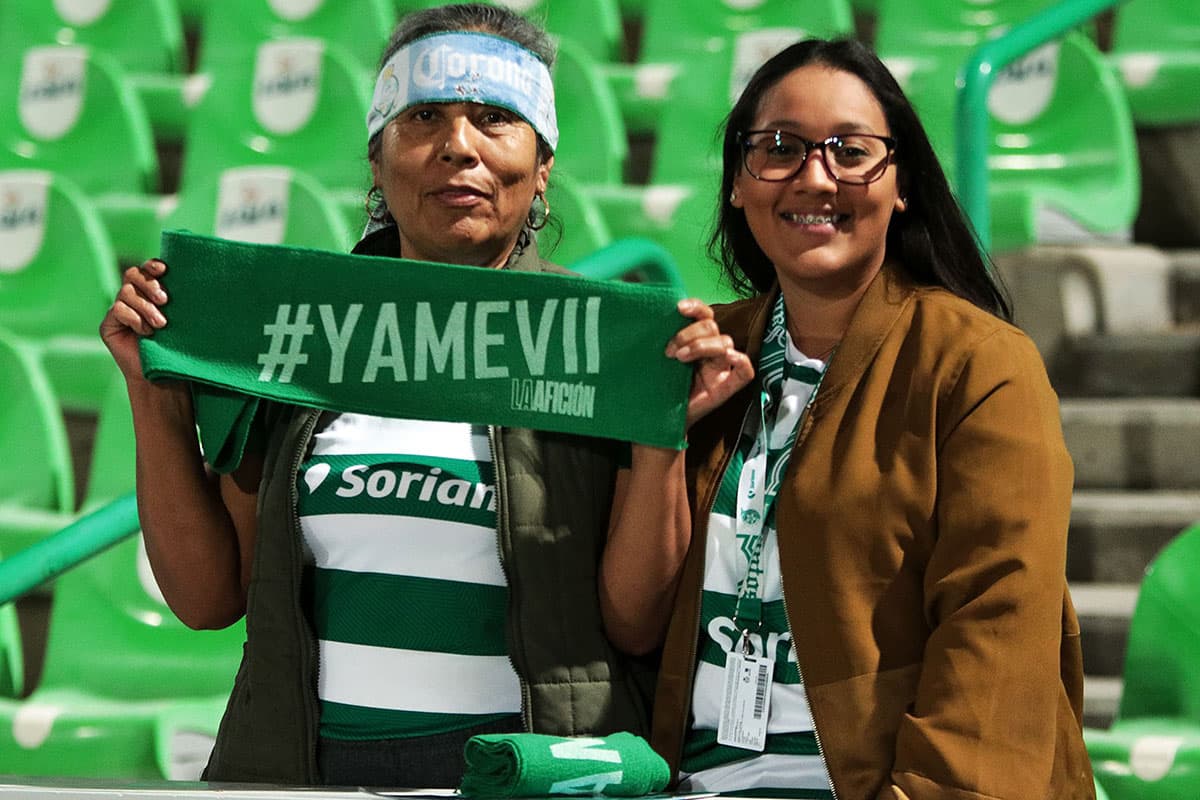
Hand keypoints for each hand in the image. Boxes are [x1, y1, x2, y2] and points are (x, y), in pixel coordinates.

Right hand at [99, 258, 169, 381]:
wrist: (162, 376)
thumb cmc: (177, 346)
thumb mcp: (181, 319)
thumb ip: (178, 299)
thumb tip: (190, 276)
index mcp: (151, 292)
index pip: (147, 269)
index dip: (152, 265)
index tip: (165, 269)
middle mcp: (133, 298)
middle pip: (132, 274)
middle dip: (149, 284)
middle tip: (165, 300)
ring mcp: (119, 310)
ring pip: (126, 292)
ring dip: (146, 307)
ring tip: (161, 325)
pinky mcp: (108, 324)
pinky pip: (118, 310)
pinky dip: (134, 319)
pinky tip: (146, 333)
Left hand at [666, 298, 754, 428]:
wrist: (659, 417)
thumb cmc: (658, 386)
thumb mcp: (657, 359)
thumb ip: (661, 339)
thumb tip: (650, 315)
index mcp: (696, 340)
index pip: (704, 315)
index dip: (696, 307)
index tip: (678, 308)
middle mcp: (710, 351)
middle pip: (712, 327)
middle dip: (688, 334)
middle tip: (670, 350)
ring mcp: (720, 369)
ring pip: (725, 343)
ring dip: (702, 346)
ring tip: (680, 358)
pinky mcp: (727, 387)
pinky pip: (745, 372)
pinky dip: (741, 361)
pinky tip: (729, 357)